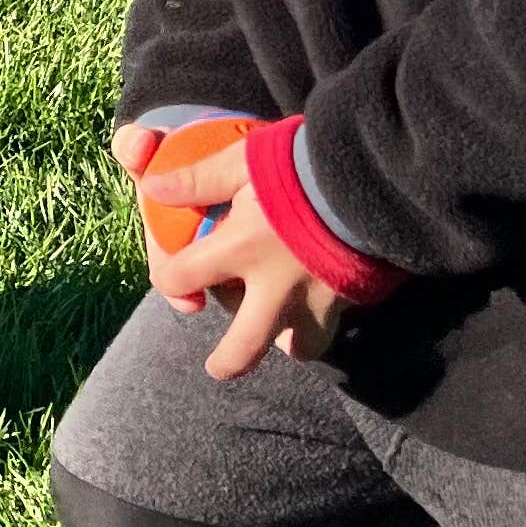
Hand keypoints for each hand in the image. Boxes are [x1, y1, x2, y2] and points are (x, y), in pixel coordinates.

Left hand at [126, 131, 345, 380]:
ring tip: (277, 332)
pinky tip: (317, 301)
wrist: (373, 171)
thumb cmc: (303, 162)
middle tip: (219, 366)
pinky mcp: (354, 296)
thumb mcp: (243, 160)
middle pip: (244, 348)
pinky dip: (322, 322)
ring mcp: (319, 297)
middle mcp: (276, 286)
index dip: (168, 280)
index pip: (181, 280)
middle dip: (227, 363)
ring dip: (285, 341)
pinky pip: (335, 324)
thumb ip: (198, 178)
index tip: (173, 278)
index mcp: (240, 249)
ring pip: (301, 345)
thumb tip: (151, 188)